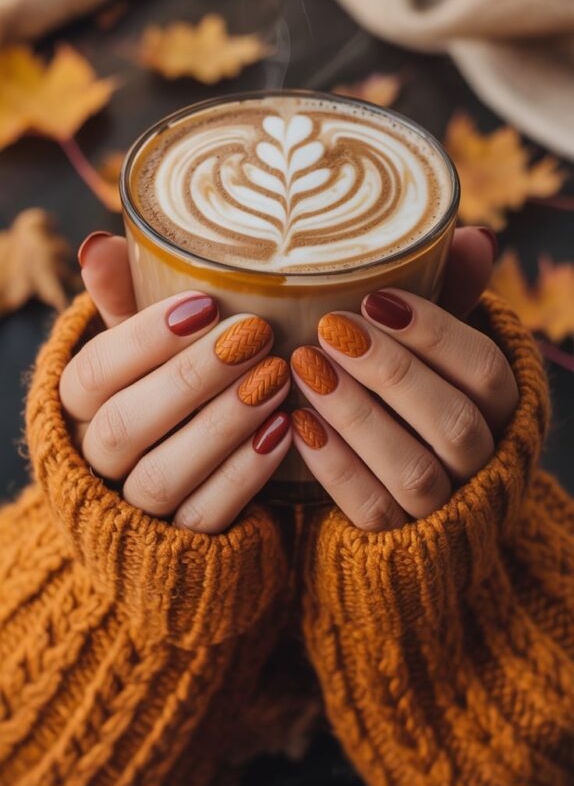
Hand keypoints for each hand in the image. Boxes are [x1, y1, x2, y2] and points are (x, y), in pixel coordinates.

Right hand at [60, 233, 290, 532]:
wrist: (178, 479)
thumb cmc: (162, 387)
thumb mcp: (143, 345)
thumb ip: (124, 299)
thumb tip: (102, 244)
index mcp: (79, 404)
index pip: (93, 372)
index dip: (144, 340)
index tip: (205, 304)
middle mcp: (97, 457)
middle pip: (125, 425)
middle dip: (192, 378)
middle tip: (254, 335)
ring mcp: (135, 506)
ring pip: (163, 476)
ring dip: (223, 424)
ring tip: (278, 379)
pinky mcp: (180, 541)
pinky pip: (205, 516)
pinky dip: (246, 474)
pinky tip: (285, 430)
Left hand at [290, 226, 518, 530]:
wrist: (404, 489)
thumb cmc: (416, 392)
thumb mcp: (434, 347)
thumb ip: (451, 296)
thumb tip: (472, 234)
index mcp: (501, 406)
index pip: (486, 370)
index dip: (435, 334)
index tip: (375, 300)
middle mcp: (484, 460)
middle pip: (453, 422)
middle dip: (390, 372)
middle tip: (329, 329)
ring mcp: (444, 507)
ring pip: (413, 471)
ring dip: (356, 415)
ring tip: (304, 367)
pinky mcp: (398, 539)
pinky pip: (371, 509)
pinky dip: (334, 465)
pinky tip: (294, 421)